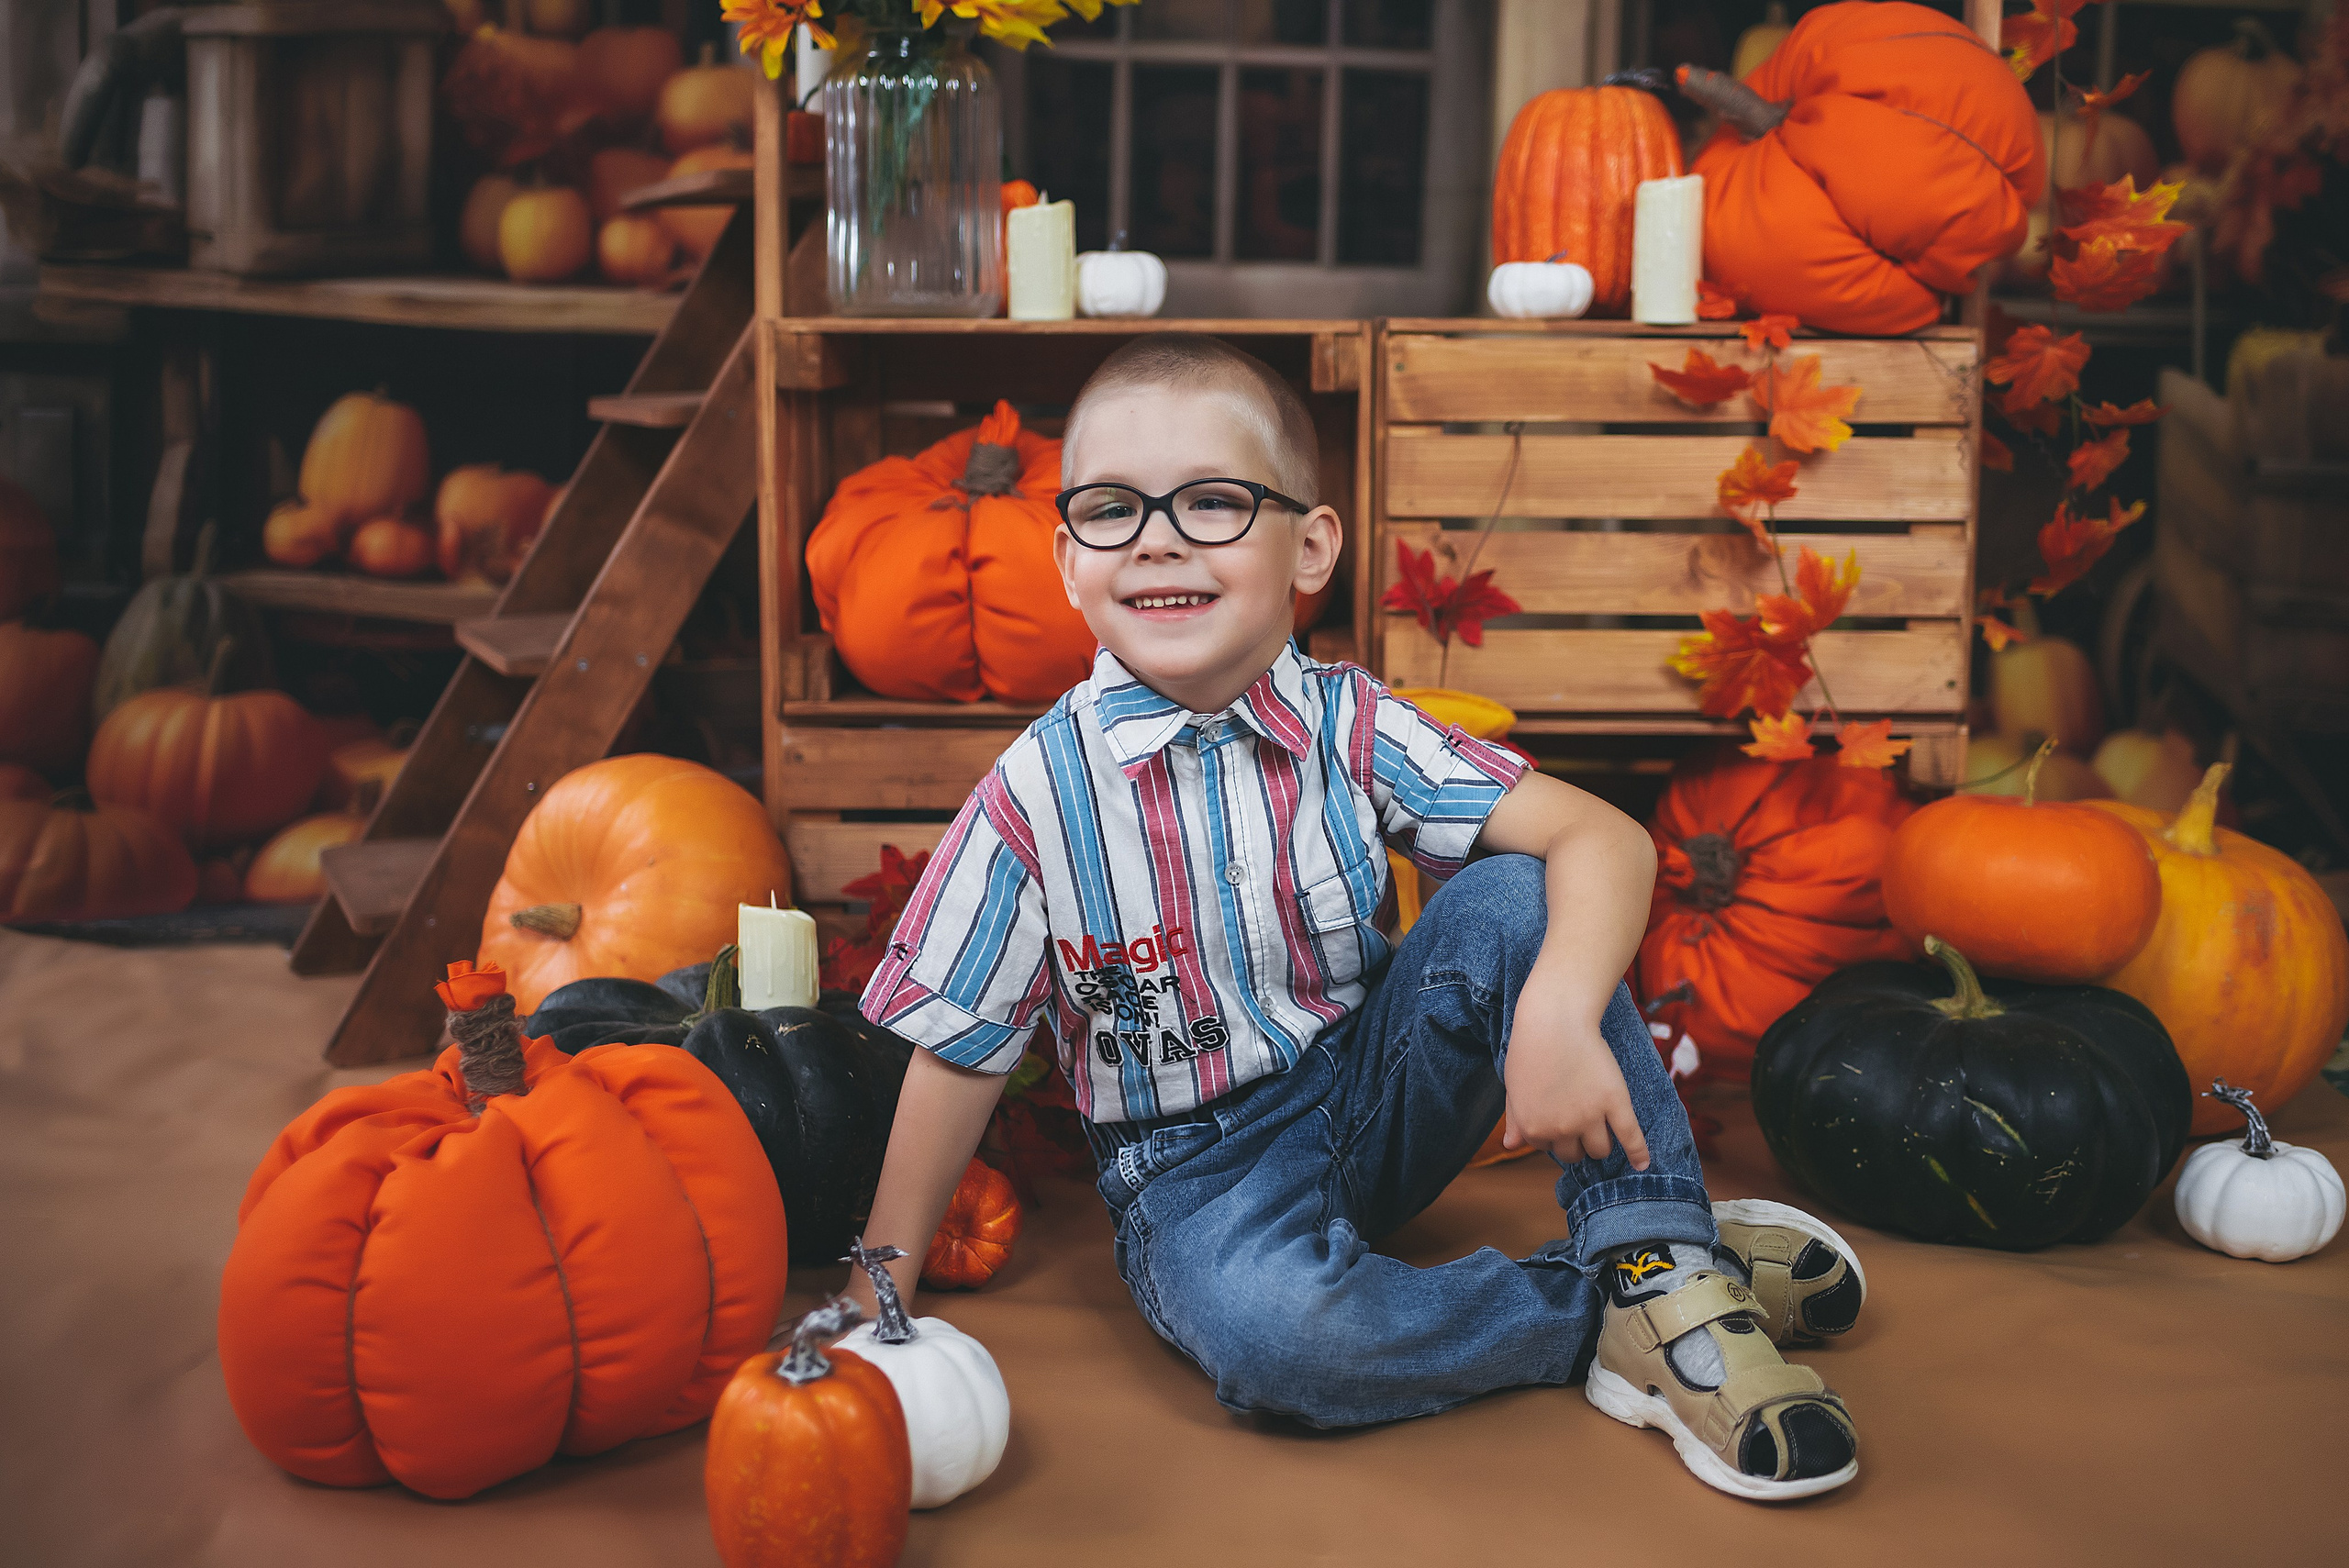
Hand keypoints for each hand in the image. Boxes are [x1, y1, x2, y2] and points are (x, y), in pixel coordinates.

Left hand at [1499, 1004, 1650, 1170]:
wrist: (1554, 1020)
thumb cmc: (1530, 1048)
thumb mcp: (1513, 1087)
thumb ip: (1515, 1120)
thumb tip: (1509, 1146)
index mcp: (1533, 1128)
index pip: (1546, 1148)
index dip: (1551, 1132)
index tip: (1555, 1115)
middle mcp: (1561, 1129)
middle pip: (1574, 1154)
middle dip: (1574, 1141)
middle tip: (1576, 1118)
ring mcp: (1590, 1117)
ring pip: (1599, 1149)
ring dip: (1598, 1143)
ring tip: (1599, 1127)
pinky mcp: (1615, 1103)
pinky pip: (1630, 1136)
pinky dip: (1638, 1154)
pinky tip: (1643, 1164)